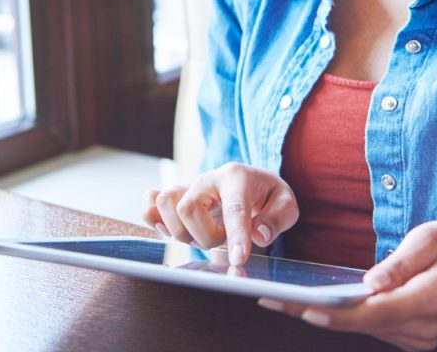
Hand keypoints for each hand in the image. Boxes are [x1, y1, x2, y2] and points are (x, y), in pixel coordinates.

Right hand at [141, 163, 298, 265]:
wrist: (253, 183)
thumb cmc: (268, 196)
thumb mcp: (286, 204)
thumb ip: (277, 218)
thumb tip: (258, 234)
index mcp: (238, 177)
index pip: (234, 209)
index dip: (236, 236)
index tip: (239, 260)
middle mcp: (208, 179)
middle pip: (188, 207)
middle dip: (204, 235)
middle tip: (221, 240)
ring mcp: (189, 187)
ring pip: (166, 203)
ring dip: (181, 231)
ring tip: (201, 235)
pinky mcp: (176, 197)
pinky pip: (150, 202)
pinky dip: (152, 217)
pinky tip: (168, 229)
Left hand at [258, 220, 436, 350]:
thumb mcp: (436, 238)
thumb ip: (402, 262)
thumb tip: (369, 282)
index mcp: (430, 301)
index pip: (372, 313)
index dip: (334, 312)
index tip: (300, 307)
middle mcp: (423, 328)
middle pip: (359, 326)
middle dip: (313, 314)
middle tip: (270, 300)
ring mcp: (420, 338)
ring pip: (364, 329)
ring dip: (325, 316)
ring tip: (282, 301)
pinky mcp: (415, 338)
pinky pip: (374, 328)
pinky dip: (346, 317)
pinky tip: (317, 303)